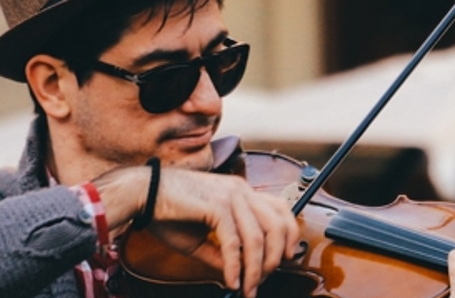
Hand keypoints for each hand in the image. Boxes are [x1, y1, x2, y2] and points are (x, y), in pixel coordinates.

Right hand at [96, 167, 299, 297]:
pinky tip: (232, 280)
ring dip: (255, 269)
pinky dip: (235, 266)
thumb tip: (239, 274)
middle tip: (263, 280)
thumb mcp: (202, 236)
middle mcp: (241, 190)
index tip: (286, 258)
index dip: (290, 234)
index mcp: (242, 191)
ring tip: (247, 287)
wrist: (142, 194)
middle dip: (275, 258)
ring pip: (258, 238)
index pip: (281, 209)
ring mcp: (230, 196)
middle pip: (277, 225)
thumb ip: (222, 253)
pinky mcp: (216, 206)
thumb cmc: (169, 211)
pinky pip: (234, 243)